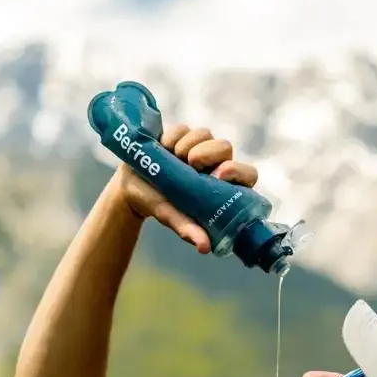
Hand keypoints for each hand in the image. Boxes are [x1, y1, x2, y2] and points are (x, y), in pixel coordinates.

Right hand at [110, 125, 259, 253]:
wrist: (130, 187)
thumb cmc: (158, 204)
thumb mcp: (172, 216)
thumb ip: (188, 228)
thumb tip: (204, 248)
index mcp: (221, 185)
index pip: (246, 174)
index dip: (239, 171)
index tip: (220, 174)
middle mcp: (214, 163)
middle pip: (225, 147)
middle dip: (208, 152)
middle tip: (190, 162)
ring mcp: (199, 146)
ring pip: (205, 135)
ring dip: (188, 144)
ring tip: (172, 158)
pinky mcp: (182, 134)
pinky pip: (184, 128)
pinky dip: (173, 137)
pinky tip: (163, 147)